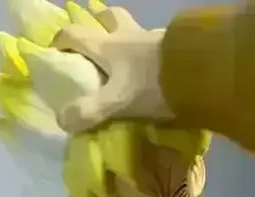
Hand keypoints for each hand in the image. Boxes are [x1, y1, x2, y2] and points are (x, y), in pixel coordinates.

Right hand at [53, 14, 172, 133]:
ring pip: (134, 29)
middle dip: (98, 26)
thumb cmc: (152, 85)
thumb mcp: (117, 102)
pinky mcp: (175, 48)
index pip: (75, 34)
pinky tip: (152, 68)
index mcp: (107, 46)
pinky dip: (149, 53)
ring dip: (125, 37)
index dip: (61, 41)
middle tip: (95, 46)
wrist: (197, 74)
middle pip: (108, 18)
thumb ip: (90, 111)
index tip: (56, 54)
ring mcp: (152, 39)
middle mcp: (127, 35)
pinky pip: (156, 44)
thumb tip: (62, 121)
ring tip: (125, 59)